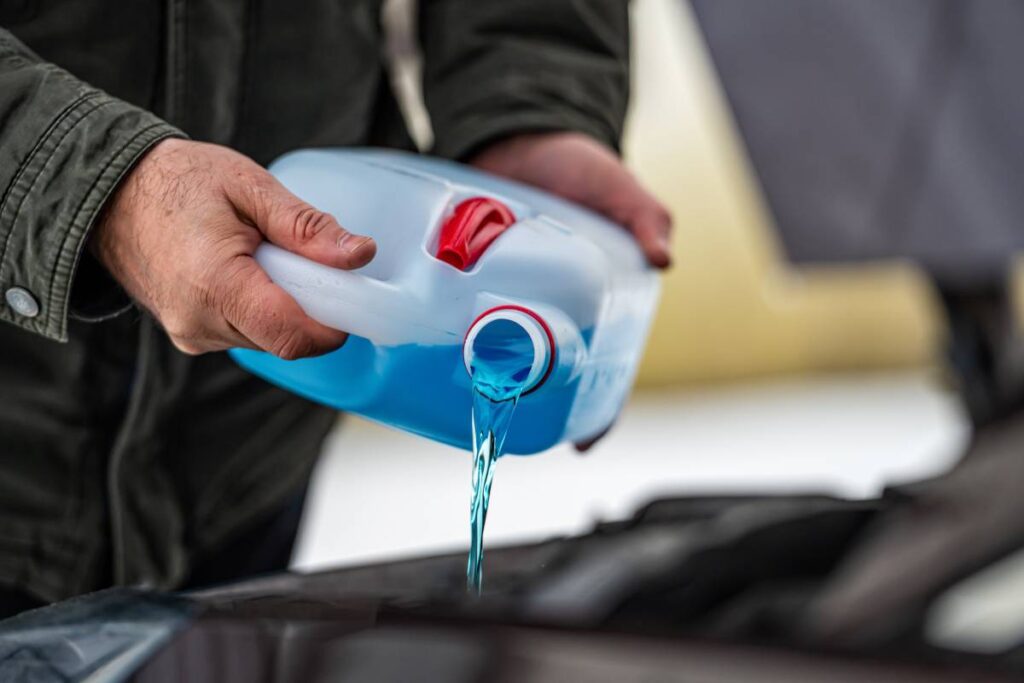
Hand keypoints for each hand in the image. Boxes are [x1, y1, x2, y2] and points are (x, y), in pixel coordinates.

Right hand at [92, 138, 375, 358]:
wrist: (109, 194)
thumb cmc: (178, 182)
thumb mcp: (250, 187)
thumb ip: (307, 227)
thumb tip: (361, 255)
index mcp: (215, 284)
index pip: (292, 335)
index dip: (333, 325)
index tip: (350, 296)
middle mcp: (200, 322)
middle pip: (285, 340)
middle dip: (311, 309)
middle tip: (306, 262)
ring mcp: (192, 335)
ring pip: (268, 339)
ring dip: (285, 307)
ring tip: (265, 258)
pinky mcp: (190, 336)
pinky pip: (246, 334)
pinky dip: (262, 310)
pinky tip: (247, 272)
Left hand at [471, 132, 672, 450]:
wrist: (520, 134)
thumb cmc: (579, 167)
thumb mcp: (617, 187)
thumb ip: (644, 214)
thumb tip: (663, 257)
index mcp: (594, 303)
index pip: (605, 366)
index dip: (600, 407)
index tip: (583, 443)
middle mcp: (548, 309)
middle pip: (546, 372)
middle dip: (533, 402)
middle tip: (510, 422)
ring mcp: (504, 298)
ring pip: (495, 351)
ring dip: (483, 375)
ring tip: (464, 398)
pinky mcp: (467, 283)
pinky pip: (456, 316)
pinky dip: (445, 335)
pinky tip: (428, 350)